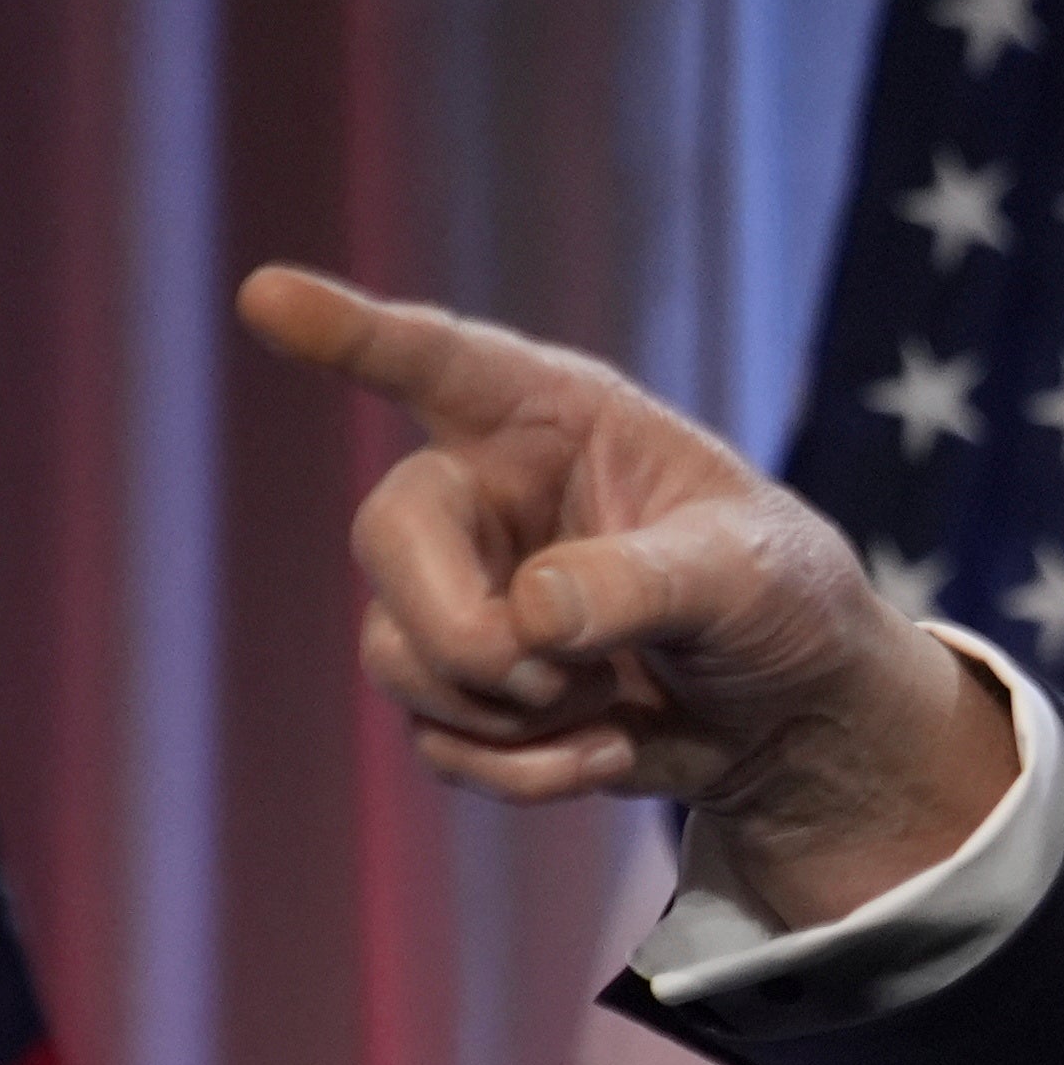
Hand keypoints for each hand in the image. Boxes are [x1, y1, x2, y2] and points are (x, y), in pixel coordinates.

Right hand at [237, 265, 1020, 926]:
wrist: (795, 716)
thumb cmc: (784, 601)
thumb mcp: (751, 574)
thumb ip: (646, 581)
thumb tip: (530, 614)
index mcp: (559, 419)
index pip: (442, 361)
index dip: (351, 331)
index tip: (268, 296)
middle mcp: (489, 494)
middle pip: (388, 536)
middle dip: (459, 628)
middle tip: (547, 672)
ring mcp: (465, 593)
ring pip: (396, 652)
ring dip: (506, 707)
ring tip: (607, 699)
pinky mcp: (466, 690)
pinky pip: (436, 737)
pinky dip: (521, 768)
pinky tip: (604, 752)